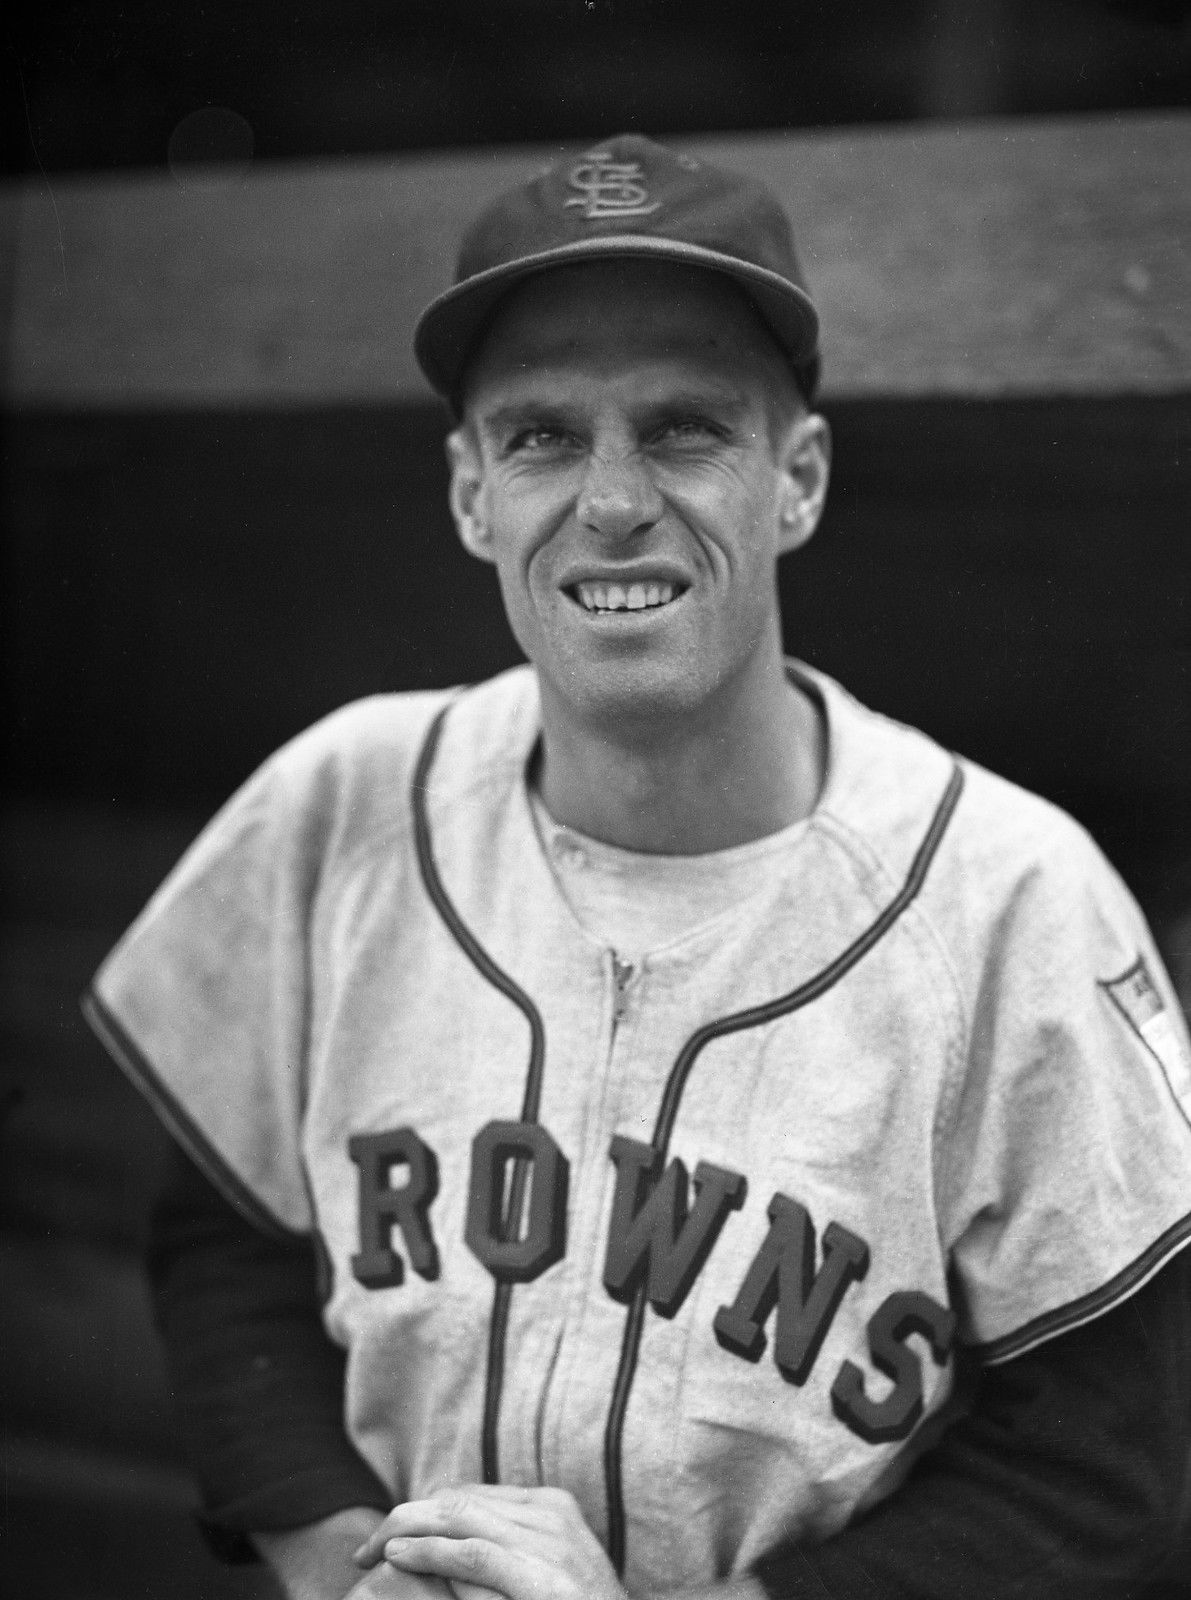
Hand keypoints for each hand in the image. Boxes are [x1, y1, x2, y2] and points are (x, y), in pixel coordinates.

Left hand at [354, 1484, 626, 1599]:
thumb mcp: (544, 1575)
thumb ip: (504, 1555)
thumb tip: (443, 1556)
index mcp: (553, 1508)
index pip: (472, 1494)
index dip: (423, 1510)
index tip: (389, 1536)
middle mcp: (552, 1516)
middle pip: (460, 1499)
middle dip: (406, 1516)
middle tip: (365, 1546)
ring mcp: (551, 1544)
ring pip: (460, 1517)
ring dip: (406, 1529)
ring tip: (371, 1548)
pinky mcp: (542, 1578)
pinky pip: (473, 1553)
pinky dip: (428, 1552)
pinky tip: (396, 1556)